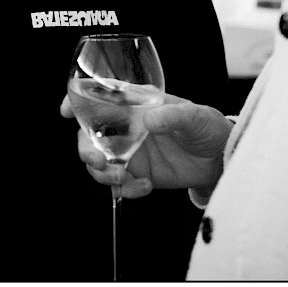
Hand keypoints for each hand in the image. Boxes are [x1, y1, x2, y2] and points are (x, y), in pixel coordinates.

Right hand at [61, 92, 231, 199]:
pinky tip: (146, 186)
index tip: (67, 111)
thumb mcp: (196, 116)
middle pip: (89, 136)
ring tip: (125, 178)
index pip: (99, 97)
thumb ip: (174, 116)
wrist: (220, 159)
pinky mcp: (137, 173)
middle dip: (85, 149)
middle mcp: (126, 127)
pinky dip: (126, 189)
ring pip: (98, 162)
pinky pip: (118, 184)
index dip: (78, 101)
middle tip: (98, 161)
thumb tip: (150, 120)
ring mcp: (129, 151)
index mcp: (135, 104)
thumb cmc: (207, 126)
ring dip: (103, 173)